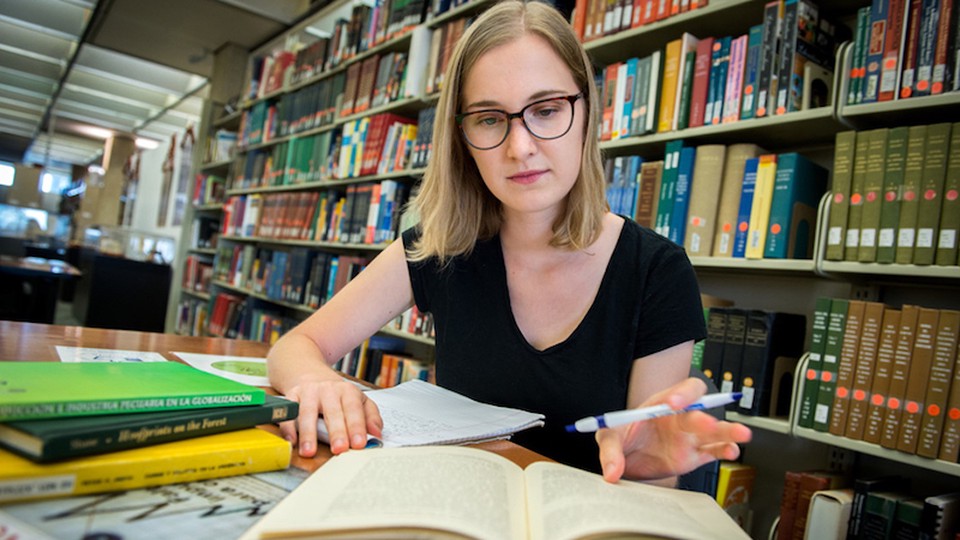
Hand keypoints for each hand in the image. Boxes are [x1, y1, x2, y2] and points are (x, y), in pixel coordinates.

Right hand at [278, 375, 382, 456]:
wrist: (309, 371)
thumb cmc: (336, 393)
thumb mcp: (358, 399)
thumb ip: (371, 416)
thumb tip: (377, 433)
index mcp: (347, 391)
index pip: (354, 409)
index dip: (357, 427)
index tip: (359, 444)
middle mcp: (328, 390)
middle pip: (333, 412)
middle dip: (337, 432)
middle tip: (340, 449)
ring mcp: (308, 392)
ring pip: (307, 412)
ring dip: (308, 433)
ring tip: (309, 451)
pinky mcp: (291, 396)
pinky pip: (288, 412)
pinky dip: (288, 427)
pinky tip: (291, 440)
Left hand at [595, 377, 751, 482]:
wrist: (628, 460)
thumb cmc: (622, 439)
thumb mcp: (609, 437)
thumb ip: (610, 451)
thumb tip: (611, 471)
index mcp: (661, 404)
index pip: (679, 392)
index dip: (681, 394)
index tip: (673, 405)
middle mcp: (679, 418)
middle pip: (700, 410)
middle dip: (704, 417)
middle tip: (706, 425)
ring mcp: (689, 438)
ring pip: (714, 431)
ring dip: (728, 431)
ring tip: (742, 435)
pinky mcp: (694, 456)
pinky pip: (713, 452)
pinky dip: (724, 451)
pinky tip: (732, 451)